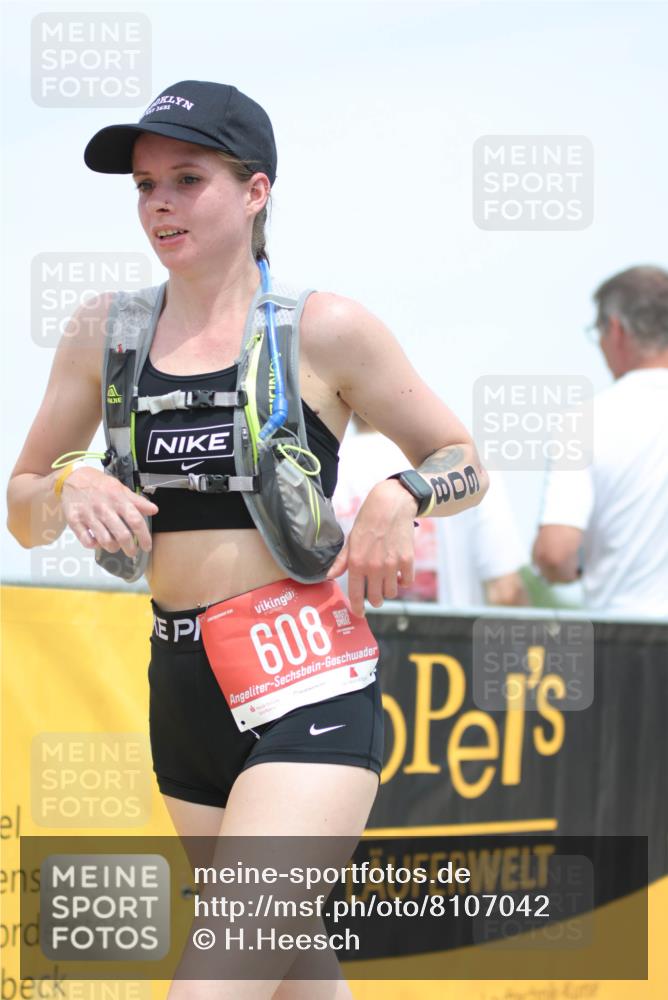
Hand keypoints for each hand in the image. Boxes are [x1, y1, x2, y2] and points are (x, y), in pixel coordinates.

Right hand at [60, 466, 158, 557]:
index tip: (147, 546)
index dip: (144, 536)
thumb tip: (154, 510)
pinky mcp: (74, 521)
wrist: (72, 477)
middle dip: (130, 548)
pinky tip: (98, 542)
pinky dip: (94, 545)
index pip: (135, 520)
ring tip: (115, 546)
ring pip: (105, 540)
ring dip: (113, 547)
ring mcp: (88, 515)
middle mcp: (104, 508)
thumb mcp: (120, 488)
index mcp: (117, 499)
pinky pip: (86, 541)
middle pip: (122, 535)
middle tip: (132, 552)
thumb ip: (137, 501)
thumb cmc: (99, 484)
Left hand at [326, 479, 416, 616]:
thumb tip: (328, 577)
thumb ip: (341, 561)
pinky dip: (403, 581)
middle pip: (376, 598)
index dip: (358, 607)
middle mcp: (374, 567)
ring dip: (388, 590)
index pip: (356, 594)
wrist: (391, 504)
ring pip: (392, 592)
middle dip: (375, 600)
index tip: (359, 613)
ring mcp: (392, 565)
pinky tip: (399, 573)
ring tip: (386, 581)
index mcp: (357, 562)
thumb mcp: (351, 540)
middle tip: (375, 596)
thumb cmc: (368, 520)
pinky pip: (407, 582)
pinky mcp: (407, 560)